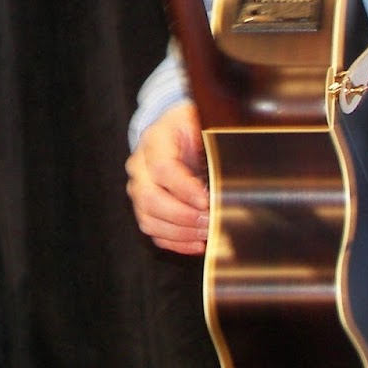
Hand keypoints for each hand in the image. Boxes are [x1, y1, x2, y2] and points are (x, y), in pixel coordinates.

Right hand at [126, 101, 214, 255]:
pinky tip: (195, 243)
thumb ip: (213, 142)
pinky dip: (174, 242)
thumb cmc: (191, 127)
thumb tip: (230, 171)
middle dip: (183, 216)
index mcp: (155, 139)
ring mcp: (138, 187)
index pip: (162, 168)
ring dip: (179, 233)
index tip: (206, 201)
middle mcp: (139, 164)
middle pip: (150, 198)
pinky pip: (152, 230)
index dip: (183, 189)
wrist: (176, 129)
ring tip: (205, 233)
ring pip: (148, 218)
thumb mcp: (203, 124)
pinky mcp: (142, 205)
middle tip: (209, 221)